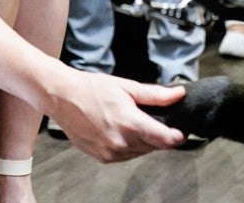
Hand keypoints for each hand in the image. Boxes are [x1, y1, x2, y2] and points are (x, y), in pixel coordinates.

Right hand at [49, 72, 186, 161]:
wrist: (62, 96)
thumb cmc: (92, 88)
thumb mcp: (127, 87)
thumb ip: (155, 95)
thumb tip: (179, 94)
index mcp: (130, 123)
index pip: (165, 140)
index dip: (178, 136)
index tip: (182, 129)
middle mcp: (121, 143)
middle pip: (154, 146)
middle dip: (160, 136)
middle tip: (156, 120)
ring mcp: (110, 153)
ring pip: (140, 152)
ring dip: (144, 142)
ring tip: (135, 123)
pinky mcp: (101, 157)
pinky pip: (125, 156)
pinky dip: (129, 146)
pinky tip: (122, 131)